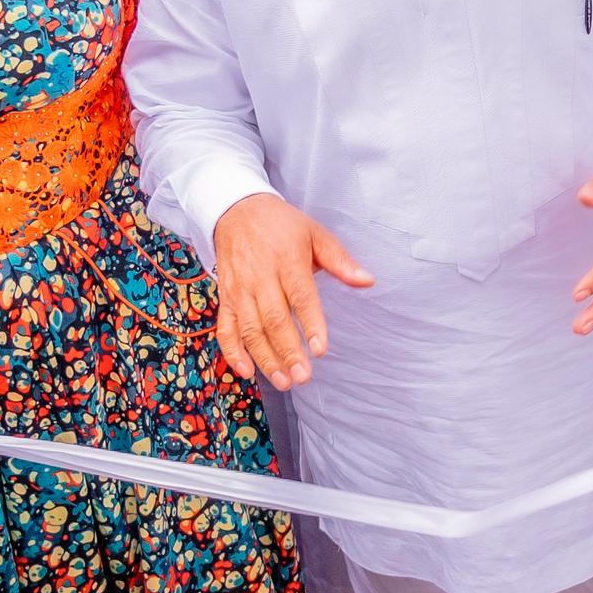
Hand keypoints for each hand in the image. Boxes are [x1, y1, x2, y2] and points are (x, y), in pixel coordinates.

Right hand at [211, 192, 374, 389]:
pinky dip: (233, 352)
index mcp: (287, 261)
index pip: (301, 297)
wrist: (237, 211)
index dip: (310, 324)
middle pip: (274, 319)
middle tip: (303, 377)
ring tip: (284, 381)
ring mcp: (239, 290)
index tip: (320, 348)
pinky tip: (247, 372)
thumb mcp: (316, 234)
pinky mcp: (224, 297)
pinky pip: (225, 329)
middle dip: (288, 351)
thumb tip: (367, 281)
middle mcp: (260, 277)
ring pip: (250, 329)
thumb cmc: (283, 225)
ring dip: (265, 358)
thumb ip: (341, 261)